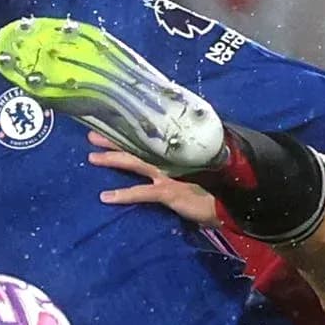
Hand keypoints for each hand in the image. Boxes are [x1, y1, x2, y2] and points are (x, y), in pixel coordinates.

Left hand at [87, 131, 221, 227]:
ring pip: (135, 162)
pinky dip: (122, 194)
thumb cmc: (217, 184)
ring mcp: (169, 174)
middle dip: (114, 139)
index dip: (130, 130)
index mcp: (177, 150)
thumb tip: (174, 147)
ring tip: (92, 156)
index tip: (113, 122)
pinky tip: (105, 197)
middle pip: (137, 144)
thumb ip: (186, 155)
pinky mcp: (169, 192)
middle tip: (92, 134)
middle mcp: (171, 158)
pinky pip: (141, 192)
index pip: (149, 137)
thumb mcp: (202, 164)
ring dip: (112, 158)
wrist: (232, 202)